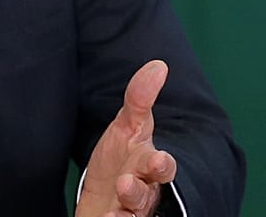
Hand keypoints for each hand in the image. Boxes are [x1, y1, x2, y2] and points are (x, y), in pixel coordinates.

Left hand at [76, 60, 177, 216]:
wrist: (102, 197)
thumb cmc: (119, 161)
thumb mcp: (127, 128)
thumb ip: (140, 99)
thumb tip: (159, 64)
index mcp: (149, 167)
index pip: (163, 167)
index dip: (161, 165)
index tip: (159, 159)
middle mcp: (143, 193)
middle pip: (147, 195)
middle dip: (140, 191)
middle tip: (128, 184)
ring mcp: (128, 211)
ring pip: (132, 214)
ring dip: (124, 209)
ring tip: (113, 205)